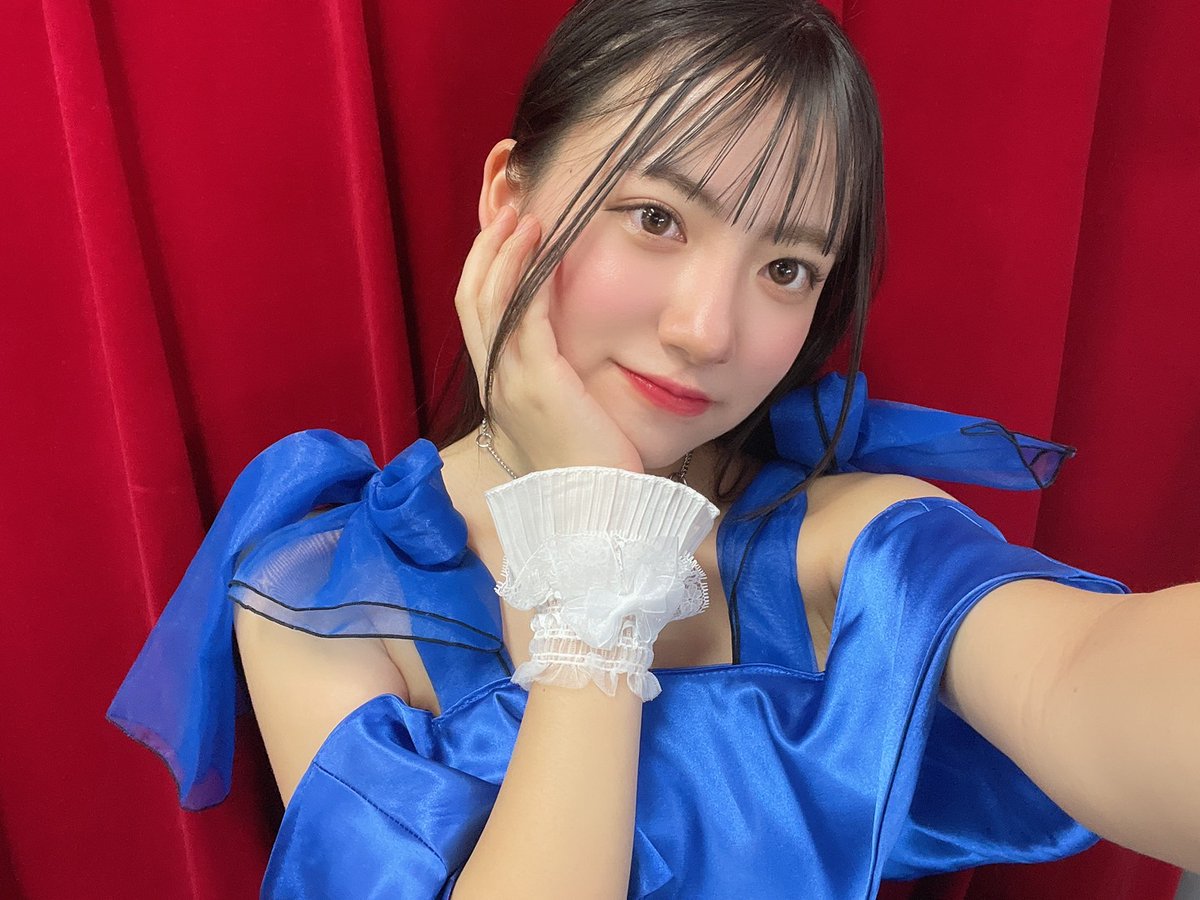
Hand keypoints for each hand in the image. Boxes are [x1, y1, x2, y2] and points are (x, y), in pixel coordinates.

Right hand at [455, 206, 643, 473]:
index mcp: (498, 389)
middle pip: (471, 299)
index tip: (504, 238)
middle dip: (487, 250)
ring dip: (507, 252)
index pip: (475, 317)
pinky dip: (533, 275)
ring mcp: (512, 380)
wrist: (592, 508)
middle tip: (511, 212)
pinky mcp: (540, 380)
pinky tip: (548, 249)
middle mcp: (496, 381)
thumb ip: (552, 384)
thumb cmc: (587, 469)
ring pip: (491, 300)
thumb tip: (566, 358)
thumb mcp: (560, 419)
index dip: (483, 271)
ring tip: (528, 219)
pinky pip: (527, 313)